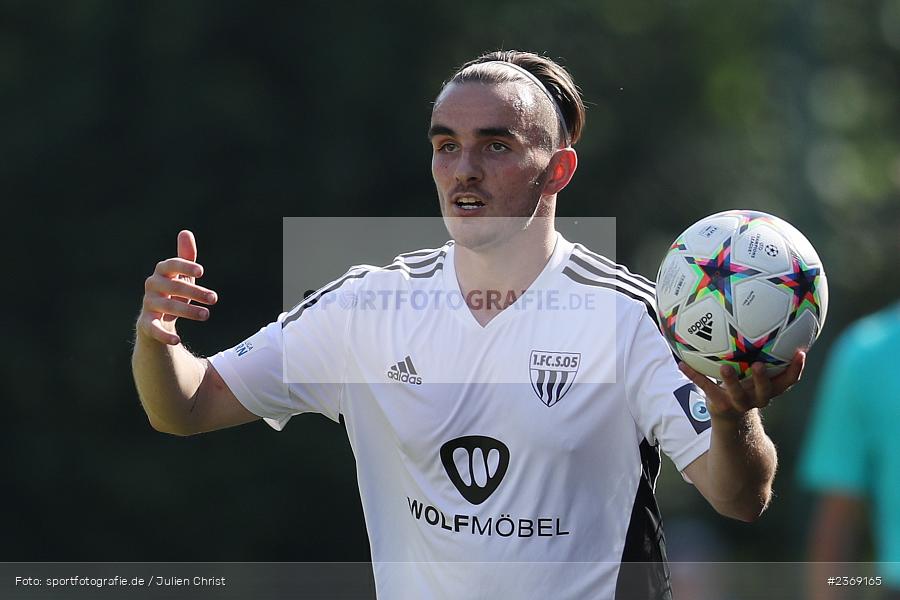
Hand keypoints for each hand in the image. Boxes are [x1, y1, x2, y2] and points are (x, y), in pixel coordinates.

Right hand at [137, 230, 217, 344]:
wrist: (156, 318)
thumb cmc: (172, 291)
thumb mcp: (181, 275)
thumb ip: (185, 256)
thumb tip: (185, 232)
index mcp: (161, 272)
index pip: (171, 265)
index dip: (185, 266)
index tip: (202, 271)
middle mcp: (152, 286)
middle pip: (173, 287)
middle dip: (194, 292)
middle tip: (214, 298)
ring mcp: (148, 304)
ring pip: (166, 306)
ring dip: (187, 310)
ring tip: (206, 314)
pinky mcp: (146, 323)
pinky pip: (153, 329)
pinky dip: (164, 335)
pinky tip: (177, 340)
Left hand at [678, 352, 805, 420]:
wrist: (728, 415)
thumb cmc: (744, 384)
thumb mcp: (754, 371)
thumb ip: (761, 351)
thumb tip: (761, 315)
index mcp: (770, 389)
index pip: (789, 381)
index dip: (796, 368)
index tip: (800, 352)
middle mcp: (757, 398)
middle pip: (765, 391)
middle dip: (762, 379)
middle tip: (758, 365)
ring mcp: (738, 403)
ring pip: (736, 394)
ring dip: (731, 381)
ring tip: (724, 367)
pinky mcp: (719, 404)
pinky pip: (706, 387)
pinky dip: (694, 375)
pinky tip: (682, 363)